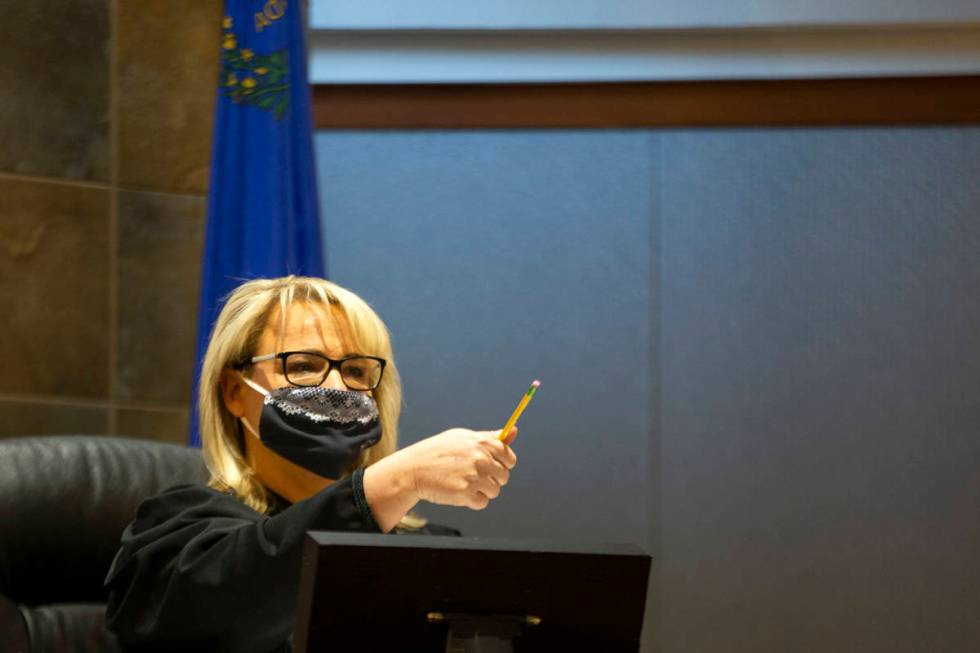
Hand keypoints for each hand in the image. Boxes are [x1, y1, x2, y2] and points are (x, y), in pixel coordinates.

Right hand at [402, 427, 517, 509]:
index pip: (509, 458)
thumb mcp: (462, 437)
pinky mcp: (465, 494)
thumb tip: (514, 431)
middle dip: (492, 479)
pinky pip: (482, 502)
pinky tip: (459, 492)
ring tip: (464, 483)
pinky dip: (473, 501)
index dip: (502, 464)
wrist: (413, 469)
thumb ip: (489, 436)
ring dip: (482, 490)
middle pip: (504, 476)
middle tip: (473, 476)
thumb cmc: (438, 451)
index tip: (493, 467)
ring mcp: (474, 477)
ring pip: (494, 491)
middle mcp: (480, 459)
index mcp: (481, 442)